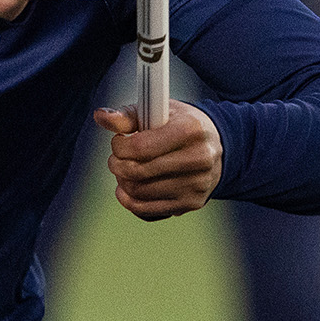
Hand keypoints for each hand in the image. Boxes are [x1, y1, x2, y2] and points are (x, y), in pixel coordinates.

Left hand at [93, 100, 223, 220]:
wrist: (218, 147)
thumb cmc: (182, 125)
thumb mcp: (159, 111)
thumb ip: (128, 115)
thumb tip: (101, 116)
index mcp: (190, 130)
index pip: (140, 148)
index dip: (119, 146)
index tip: (119, 140)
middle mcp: (198, 159)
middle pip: (138, 172)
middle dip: (117, 165)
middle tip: (116, 158)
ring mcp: (196, 184)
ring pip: (139, 193)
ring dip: (122, 182)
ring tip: (124, 170)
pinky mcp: (191, 203)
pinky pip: (148, 209)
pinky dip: (130, 201)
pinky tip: (128, 188)